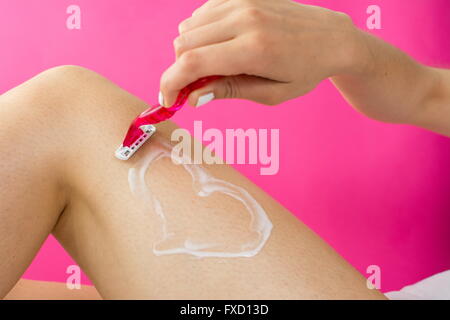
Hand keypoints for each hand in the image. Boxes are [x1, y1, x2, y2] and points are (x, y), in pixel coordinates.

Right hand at [159, 0, 364, 107]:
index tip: (168, 99)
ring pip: (188, 27)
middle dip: (180, 70)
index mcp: (254, 49)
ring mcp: (243, 2)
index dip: (170, 83)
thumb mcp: (271, 93)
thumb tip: (193, 97)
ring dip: (191, 51)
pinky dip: (201, 33)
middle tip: (196, 86)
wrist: (332, 38)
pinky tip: (221, 45)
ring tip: (214, 66)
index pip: (192, 64)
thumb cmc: (305, 71)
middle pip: (183, 44)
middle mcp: (244, 19)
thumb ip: (228, 91)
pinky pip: (202, 13)